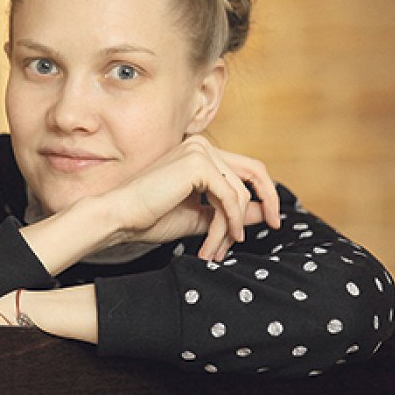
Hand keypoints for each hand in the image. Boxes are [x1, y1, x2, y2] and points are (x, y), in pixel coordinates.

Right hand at [105, 134, 281, 260]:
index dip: (265, 192)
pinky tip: (217, 241)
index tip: (272, 220)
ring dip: (231, 227)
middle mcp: (201, 145)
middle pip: (253, 173)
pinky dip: (228, 222)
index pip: (246, 169)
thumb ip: (230, 212)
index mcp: (199, 153)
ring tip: (214, 250)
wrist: (121, 217)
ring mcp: (199, 150)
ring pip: (238, 193)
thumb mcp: (200, 216)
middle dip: (266, 202)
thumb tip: (264, 212)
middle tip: (274, 226)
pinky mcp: (197, 163)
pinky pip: (229, 197)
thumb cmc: (150, 217)